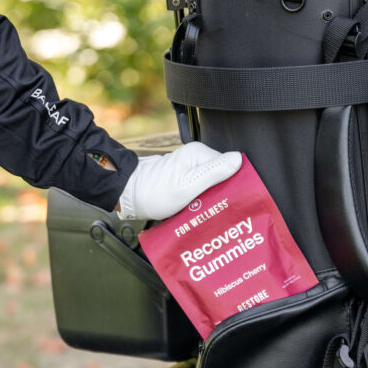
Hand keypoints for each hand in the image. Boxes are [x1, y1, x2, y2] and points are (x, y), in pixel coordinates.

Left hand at [118, 142, 241, 220]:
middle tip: (225, 212)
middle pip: (222, 177)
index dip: (235, 185)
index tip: (236, 202)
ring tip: (213, 213)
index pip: (230, 168)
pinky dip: (203, 200)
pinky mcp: (185, 178)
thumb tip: (238, 159)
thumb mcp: (187, 186)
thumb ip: (213, 173)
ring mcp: (190, 167)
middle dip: (224, 194)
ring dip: (214, 199)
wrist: (129, 196)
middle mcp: (196, 157)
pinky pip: (202, 188)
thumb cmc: (153, 192)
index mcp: (199, 153)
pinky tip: (202, 210)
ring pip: (213, 184)